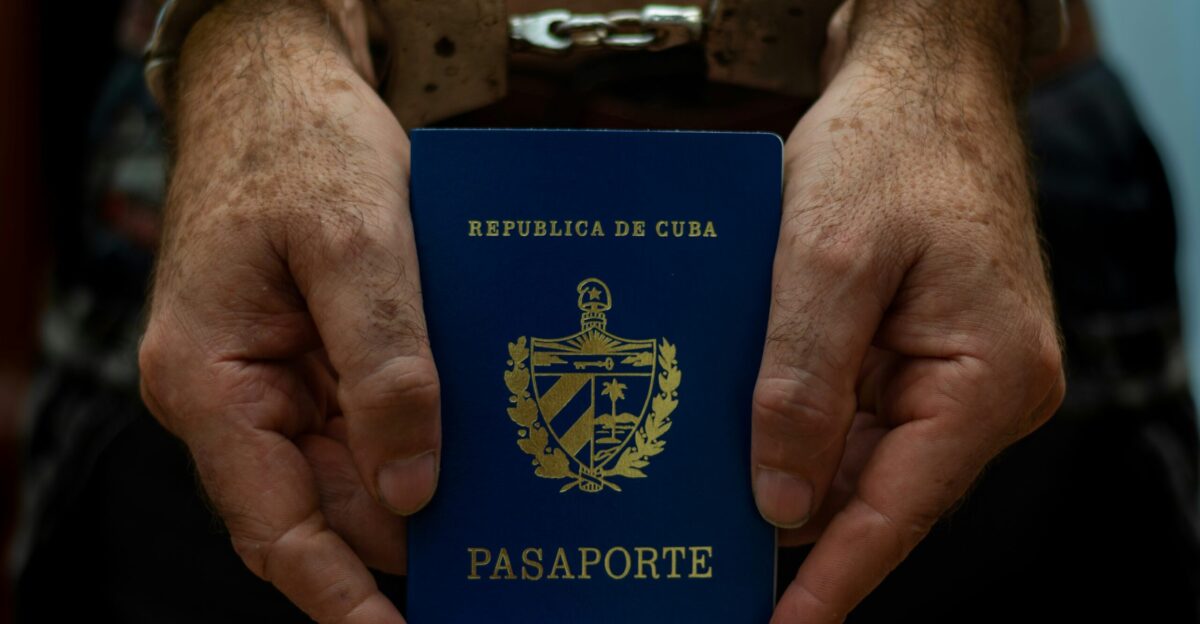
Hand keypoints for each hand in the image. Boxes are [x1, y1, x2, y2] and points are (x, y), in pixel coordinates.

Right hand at [138, 2, 431, 620]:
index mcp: (211, 384)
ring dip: (421, 496)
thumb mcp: (352, 243)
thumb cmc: (297, 144)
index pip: (274, 528)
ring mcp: (276, 380)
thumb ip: (384, 366)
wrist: (280, 82)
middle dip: (402, 551)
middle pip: (321, 508)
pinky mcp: (315, 357)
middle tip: (490, 579)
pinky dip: (420, 442)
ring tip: (501, 532)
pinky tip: (481, 456)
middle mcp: (236, 397)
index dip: (340, 597)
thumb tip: (410, 489)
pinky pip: (367, 422)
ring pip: (351, 471)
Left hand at [752, 1, 1065, 620]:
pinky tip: (736, 408)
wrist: (920, 77)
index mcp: (985, 381)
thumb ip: (801, 386)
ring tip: (700, 471)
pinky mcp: (914, 348)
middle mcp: (978, 391)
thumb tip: (779, 503)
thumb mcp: (826, 261)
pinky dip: (794, 411)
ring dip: (782, 453)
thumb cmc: (892, 146)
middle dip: (786, 508)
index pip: (899, 513)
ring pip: (853, 450)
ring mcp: (948, 372)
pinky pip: (849, 406)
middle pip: (871, 487)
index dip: (834, 583)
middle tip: (700, 542)